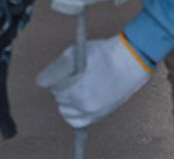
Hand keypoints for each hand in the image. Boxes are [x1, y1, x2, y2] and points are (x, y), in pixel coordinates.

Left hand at [35, 34, 155, 129]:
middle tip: (68, 77)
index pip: (46, 84)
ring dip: (65, 99)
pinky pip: (75, 121)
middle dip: (59, 85)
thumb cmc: (105, 54)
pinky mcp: (98, 115)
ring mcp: (90, 110)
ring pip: (64, 109)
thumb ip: (57, 66)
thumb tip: (43, 80)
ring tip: (74, 88)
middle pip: (56, 95)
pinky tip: (76, 103)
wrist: (130, 62)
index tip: (51, 74)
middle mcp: (81, 101)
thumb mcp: (76, 51)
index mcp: (74, 84)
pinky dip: (71, 113)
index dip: (48, 76)